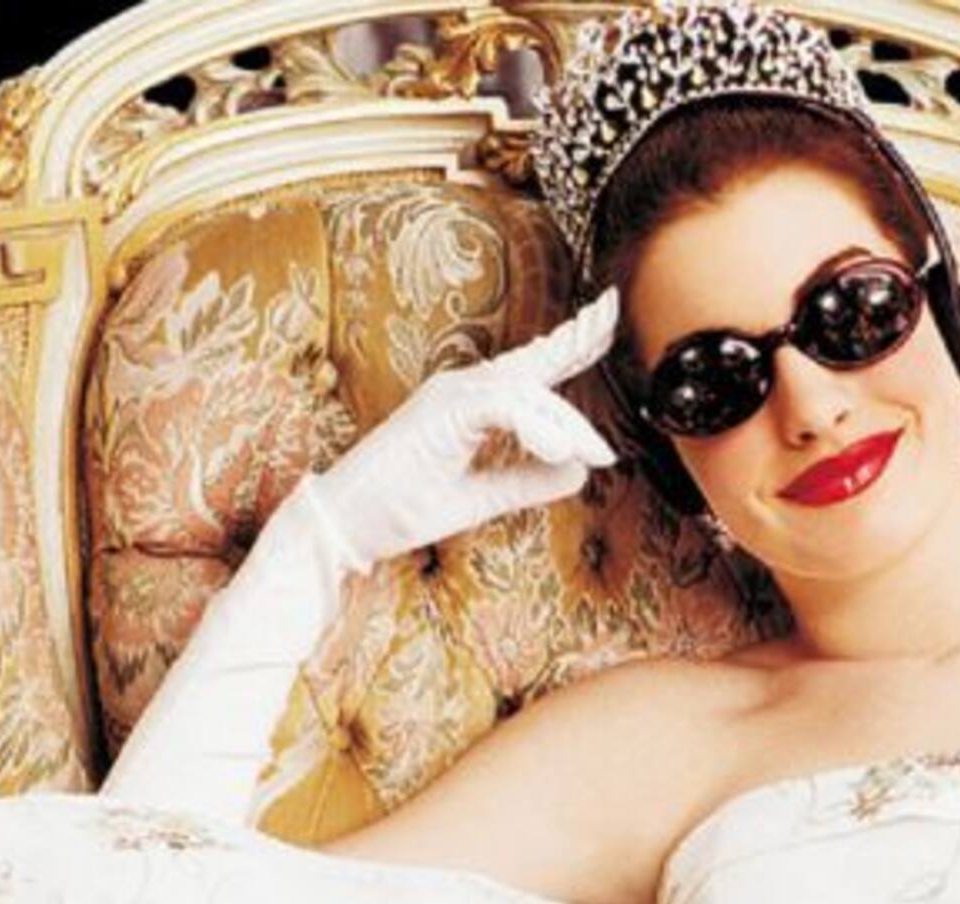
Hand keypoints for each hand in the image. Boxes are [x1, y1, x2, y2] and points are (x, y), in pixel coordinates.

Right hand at [306, 287, 620, 573]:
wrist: (346, 527)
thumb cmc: (399, 510)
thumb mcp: (479, 499)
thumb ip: (526, 482)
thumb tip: (578, 471)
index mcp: (469, 404)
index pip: (530, 370)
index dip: (572, 343)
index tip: (606, 320)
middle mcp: (462, 390)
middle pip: (535, 366)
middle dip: (579, 346)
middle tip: (613, 338)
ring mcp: (450, 396)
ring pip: (527, 391)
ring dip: (566, 423)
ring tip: (597, 454)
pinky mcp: (441, 412)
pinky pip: (504, 407)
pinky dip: (536, 428)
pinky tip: (559, 451)